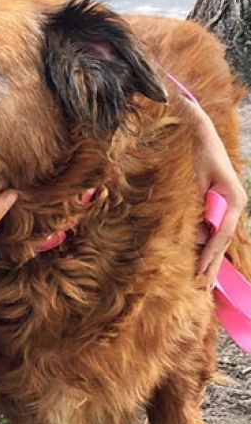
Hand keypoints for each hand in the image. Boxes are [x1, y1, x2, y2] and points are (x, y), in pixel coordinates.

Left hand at [188, 100, 247, 287]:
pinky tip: (198, 269)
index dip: (210, 255)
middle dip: (210, 266)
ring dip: (208, 264)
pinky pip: (210, 235)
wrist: (199, 132)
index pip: (221, 233)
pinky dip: (204, 253)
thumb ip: (195, 176)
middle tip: (199, 291)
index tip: (200, 273)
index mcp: (230, 197)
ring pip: (216, 242)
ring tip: (200, 288)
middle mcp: (231, 206)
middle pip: (221, 243)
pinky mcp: (213, 211)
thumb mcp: (196, 160)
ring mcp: (224, 210)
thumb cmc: (196, 144)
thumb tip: (191, 193)